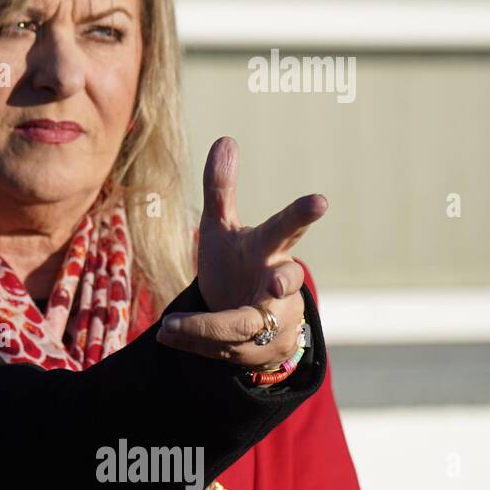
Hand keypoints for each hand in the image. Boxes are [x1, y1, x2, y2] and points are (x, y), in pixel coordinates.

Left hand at [157, 137, 327, 367]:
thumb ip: (221, 189)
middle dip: (282, 282)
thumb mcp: (221, 227)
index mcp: (270, 247)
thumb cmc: (237, 262)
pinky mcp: (261, 349)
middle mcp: (279, 283)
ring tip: (171, 327)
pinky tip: (168, 337)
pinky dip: (195, 344)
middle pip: (286, 281)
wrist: (246, 317)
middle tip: (275, 283)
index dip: (303, 213)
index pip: (287, 227)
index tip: (320, 199)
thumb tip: (225, 139)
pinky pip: (226, 349)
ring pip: (245, 324)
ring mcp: (275, 318)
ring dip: (207, 327)